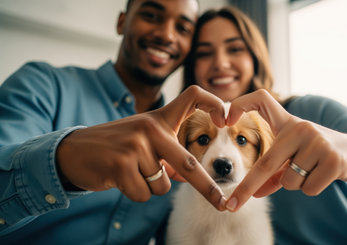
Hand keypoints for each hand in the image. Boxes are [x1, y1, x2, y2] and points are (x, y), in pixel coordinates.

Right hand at [57, 86, 226, 209]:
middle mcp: (150, 127)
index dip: (213, 102)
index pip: (192, 96)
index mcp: (159, 118)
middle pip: (188, 161)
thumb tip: (193, 176)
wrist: (74, 151)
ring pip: (162, 184)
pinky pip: (144, 194)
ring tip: (130, 171)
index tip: (226, 119)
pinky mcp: (121, 164)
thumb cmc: (117, 147)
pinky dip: (135, 192)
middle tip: (221, 202)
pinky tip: (119, 178)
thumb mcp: (145, 140)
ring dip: (149, 186)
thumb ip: (168, 152)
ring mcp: (136, 145)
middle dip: (207, 187)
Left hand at [224, 89, 346, 211]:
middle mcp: (300, 127)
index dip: (240, 104)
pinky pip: (307, 188)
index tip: (225, 122)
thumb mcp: (293, 158)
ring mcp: (317, 141)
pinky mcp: (333, 158)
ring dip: (296, 185)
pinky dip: (312, 189)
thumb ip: (273, 173)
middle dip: (247, 187)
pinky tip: (324, 175)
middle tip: (230, 205)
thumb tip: (254, 194)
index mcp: (287, 122)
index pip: (261, 99)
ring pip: (289, 181)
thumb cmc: (317, 154)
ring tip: (313, 170)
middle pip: (266, 162)